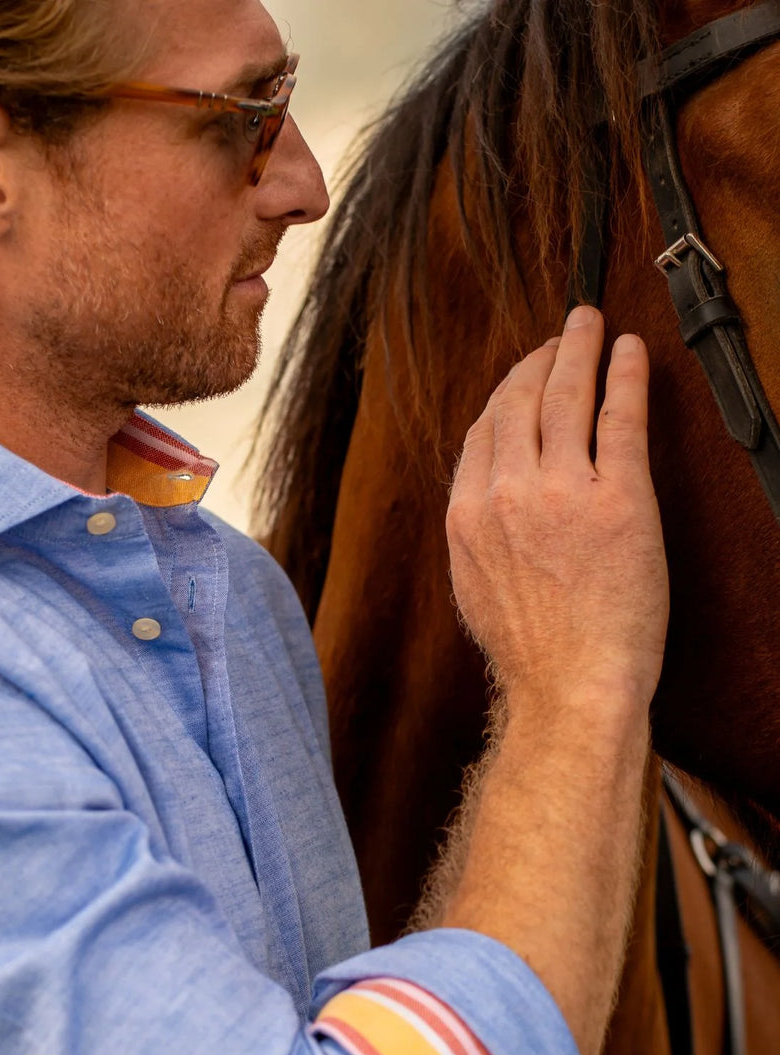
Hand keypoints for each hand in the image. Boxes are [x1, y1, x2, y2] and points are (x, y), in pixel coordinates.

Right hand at [446, 306, 668, 713]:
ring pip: (565, 396)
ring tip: (590, 325)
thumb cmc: (531, 654)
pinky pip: (620, 417)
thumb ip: (479, 536)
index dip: (505, 395)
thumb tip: (487, 507)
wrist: (570, 686)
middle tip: (561, 336)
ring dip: (578, 348)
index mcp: (468, 516)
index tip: (522, 380)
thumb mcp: (477, 591)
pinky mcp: (619, 498)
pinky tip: (630, 352)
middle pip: (518, 402)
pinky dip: (624, 375)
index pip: (482, 433)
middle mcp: (506, 494)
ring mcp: (562, 492)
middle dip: (539, 360)